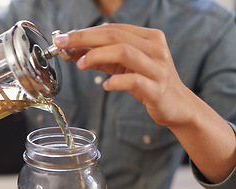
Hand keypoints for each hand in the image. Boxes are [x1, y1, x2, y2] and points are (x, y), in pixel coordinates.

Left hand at [54, 24, 193, 128]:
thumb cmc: (149, 83)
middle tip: (63, 44)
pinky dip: (115, 82)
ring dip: (97, 56)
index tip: (64, 38)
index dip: (86, 32)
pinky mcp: (157, 89)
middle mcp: (155, 48)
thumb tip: (74, 51)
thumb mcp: (124, 67)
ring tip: (81, 64)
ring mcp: (158, 68)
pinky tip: (105, 86)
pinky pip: (133, 81)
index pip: (113, 29)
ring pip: (124, 52)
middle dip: (85, 38)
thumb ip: (102, 58)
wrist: (177, 106)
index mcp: (148, 38)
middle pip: (116, 36)